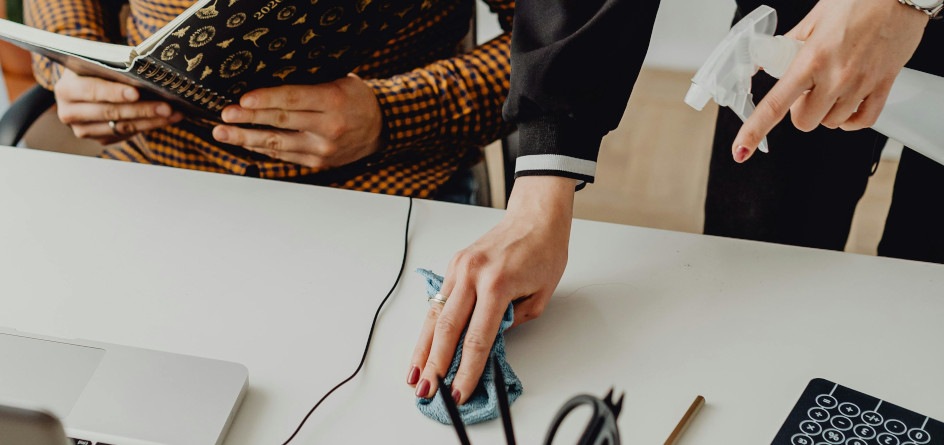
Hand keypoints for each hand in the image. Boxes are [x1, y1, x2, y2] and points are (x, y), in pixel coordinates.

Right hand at [54, 69, 182, 143]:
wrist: (85, 83)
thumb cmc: (96, 69)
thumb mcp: (98, 63)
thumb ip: (115, 68)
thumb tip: (147, 71)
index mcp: (66, 89)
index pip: (91, 90)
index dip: (114, 93)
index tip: (136, 93)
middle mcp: (70, 112)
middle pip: (110, 112)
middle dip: (142, 109)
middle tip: (167, 106)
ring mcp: (84, 129)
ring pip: (122, 127)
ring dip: (151, 120)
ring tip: (173, 113)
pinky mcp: (100, 138)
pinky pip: (127, 134)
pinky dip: (149, 125)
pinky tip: (167, 118)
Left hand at [212, 73, 382, 168]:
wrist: (383, 127)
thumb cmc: (358, 100)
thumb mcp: (339, 81)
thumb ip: (309, 84)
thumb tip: (269, 81)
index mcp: (333, 102)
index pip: (293, 99)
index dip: (266, 100)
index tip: (243, 100)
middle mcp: (328, 128)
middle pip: (281, 122)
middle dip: (248, 119)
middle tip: (225, 115)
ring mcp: (322, 149)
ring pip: (277, 144)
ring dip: (246, 139)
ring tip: (223, 133)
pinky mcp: (318, 162)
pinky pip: (284, 155)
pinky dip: (262, 149)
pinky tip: (245, 142)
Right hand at [407, 176, 575, 403]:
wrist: (535, 217)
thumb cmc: (543, 253)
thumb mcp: (540, 296)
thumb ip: (512, 322)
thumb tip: (488, 342)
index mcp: (497, 284)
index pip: (477, 339)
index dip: (465, 370)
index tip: (459, 391)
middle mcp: (473, 275)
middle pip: (446, 329)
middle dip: (435, 365)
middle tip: (426, 390)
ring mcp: (459, 268)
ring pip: (434, 315)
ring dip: (422, 349)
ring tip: (414, 375)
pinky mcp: (453, 265)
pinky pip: (438, 301)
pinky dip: (428, 327)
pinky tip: (421, 347)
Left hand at [733, 0, 927, 162]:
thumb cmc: (859, 1)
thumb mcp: (813, 20)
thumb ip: (787, 45)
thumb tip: (764, 60)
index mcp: (811, 60)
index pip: (775, 105)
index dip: (754, 131)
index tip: (741, 149)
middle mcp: (836, 77)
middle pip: (805, 122)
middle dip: (800, 111)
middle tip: (806, 89)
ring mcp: (861, 84)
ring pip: (832, 123)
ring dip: (826, 111)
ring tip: (831, 85)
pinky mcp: (884, 86)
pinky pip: (863, 121)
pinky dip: (851, 119)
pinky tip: (847, 103)